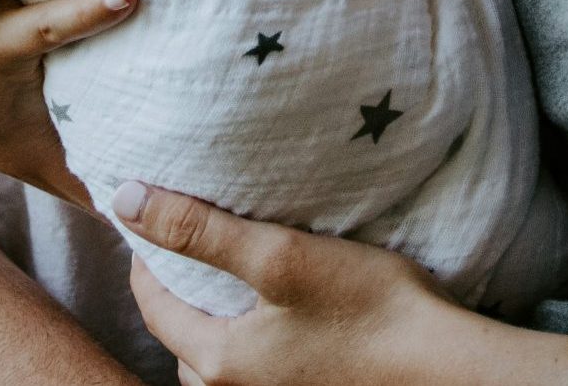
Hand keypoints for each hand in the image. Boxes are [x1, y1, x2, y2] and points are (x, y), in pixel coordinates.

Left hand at [113, 182, 449, 385]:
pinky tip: (276, 307)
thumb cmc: (365, 308)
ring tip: (231, 270)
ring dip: (214, 316)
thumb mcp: (277, 253)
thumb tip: (125, 200)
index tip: (152, 211)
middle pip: (181, 335)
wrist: (442, 367)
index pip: (152, 303)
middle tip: (189, 238)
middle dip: (177, 288)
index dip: (146, 253)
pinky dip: (248, 336)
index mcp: (216, 361)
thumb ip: (198, 229)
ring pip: (217, 357)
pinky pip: (254, 366)